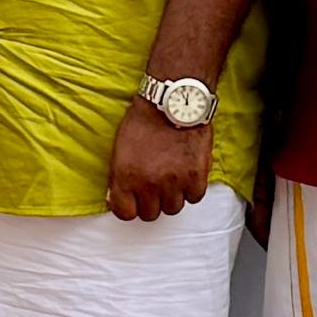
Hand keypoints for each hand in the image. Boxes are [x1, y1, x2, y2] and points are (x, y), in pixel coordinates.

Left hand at [105, 99, 211, 220]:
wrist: (173, 101)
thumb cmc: (144, 120)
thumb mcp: (120, 149)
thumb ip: (120, 177)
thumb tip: (119, 197)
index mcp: (125, 177)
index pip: (125, 213)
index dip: (129, 207)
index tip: (133, 201)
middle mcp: (149, 184)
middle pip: (150, 214)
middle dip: (150, 202)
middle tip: (154, 188)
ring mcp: (174, 182)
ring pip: (173, 208)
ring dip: (172, 196)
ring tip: (171, 179)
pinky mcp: (196, 176)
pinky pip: (194, 197)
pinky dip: (191, 189)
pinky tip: (186, 176)